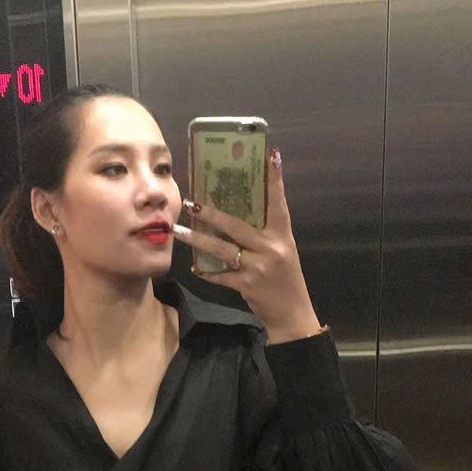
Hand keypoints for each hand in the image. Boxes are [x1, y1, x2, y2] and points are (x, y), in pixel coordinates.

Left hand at [171, 149, 325, 342]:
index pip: (278, 203)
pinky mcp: (247, 285)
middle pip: (236, 225)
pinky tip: (195, 267)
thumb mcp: (283, 252)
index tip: (271, 156)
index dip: (275, 180)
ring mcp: (258, 267)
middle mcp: (271, 248)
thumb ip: (265, 234)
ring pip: (222, 249)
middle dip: (212, 214)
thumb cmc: (285, 280)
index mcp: (282, 236)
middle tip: (191, 202)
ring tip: (179, 230)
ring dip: (197, 240)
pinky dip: (207, 272)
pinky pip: (221, 276)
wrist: (292, 314)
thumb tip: (240, 213)